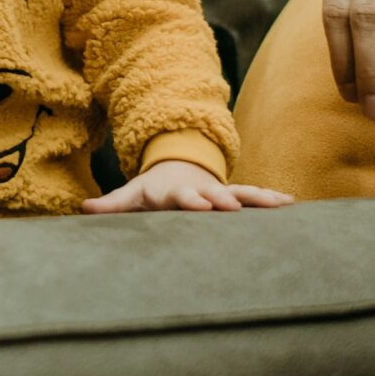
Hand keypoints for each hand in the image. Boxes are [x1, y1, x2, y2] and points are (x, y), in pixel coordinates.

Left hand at [81, 160, 292, 213]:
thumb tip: (83, 207)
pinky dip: (270, 199)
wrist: (176, 168)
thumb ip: (111, 205)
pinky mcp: (234, 195)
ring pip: (241, 193)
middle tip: (236, 207)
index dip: (192, 201)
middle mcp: (201, 190)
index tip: (202, 205)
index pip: (183, 197)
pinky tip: (291, 204)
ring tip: (280, 203)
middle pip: (216, 195)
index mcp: (176, 192)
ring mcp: (220, 191)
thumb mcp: (132, 195)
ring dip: (258, 198)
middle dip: (226, 200)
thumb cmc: (153, 190)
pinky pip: (254, 196)